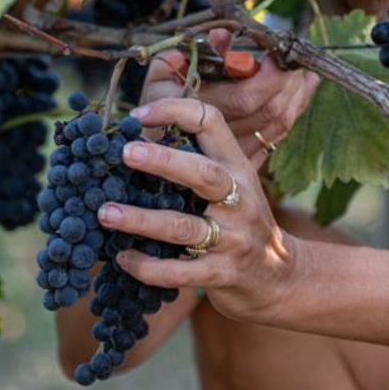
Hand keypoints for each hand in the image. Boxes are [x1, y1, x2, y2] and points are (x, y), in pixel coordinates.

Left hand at [97, 98, 304, 324]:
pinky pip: (179, 272)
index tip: (138, 114)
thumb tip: (139, 143)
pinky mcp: (221, 274)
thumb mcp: (236, 188)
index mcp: (238, 169)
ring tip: (105, 213)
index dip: (176, 111)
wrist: (282, 279)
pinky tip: (123, 258)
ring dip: (141, 220)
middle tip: (125, 152)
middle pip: (203, 174)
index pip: (213, 124)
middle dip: (163, 161)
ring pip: (183, 227)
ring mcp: (233, 240)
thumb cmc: (243, 226)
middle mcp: (239, 201)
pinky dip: (147, 266)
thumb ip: (200, 166)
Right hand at [140, 30, 318, 168]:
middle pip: (267, 112)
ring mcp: (233, 156)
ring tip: (305, 74)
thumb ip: (188, 54)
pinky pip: (275, 138)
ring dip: (297, 98)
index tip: (275, 56)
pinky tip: (301, 93)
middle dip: (288, 84)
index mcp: (196, 112)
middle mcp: (217, 139)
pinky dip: (293, 114)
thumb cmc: (152, 109)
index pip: (244, 98)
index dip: (267, 77)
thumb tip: (221, 37)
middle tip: (295, 62)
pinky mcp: (243, 164)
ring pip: (276, 126)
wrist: (147, 155)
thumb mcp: (161, 75)